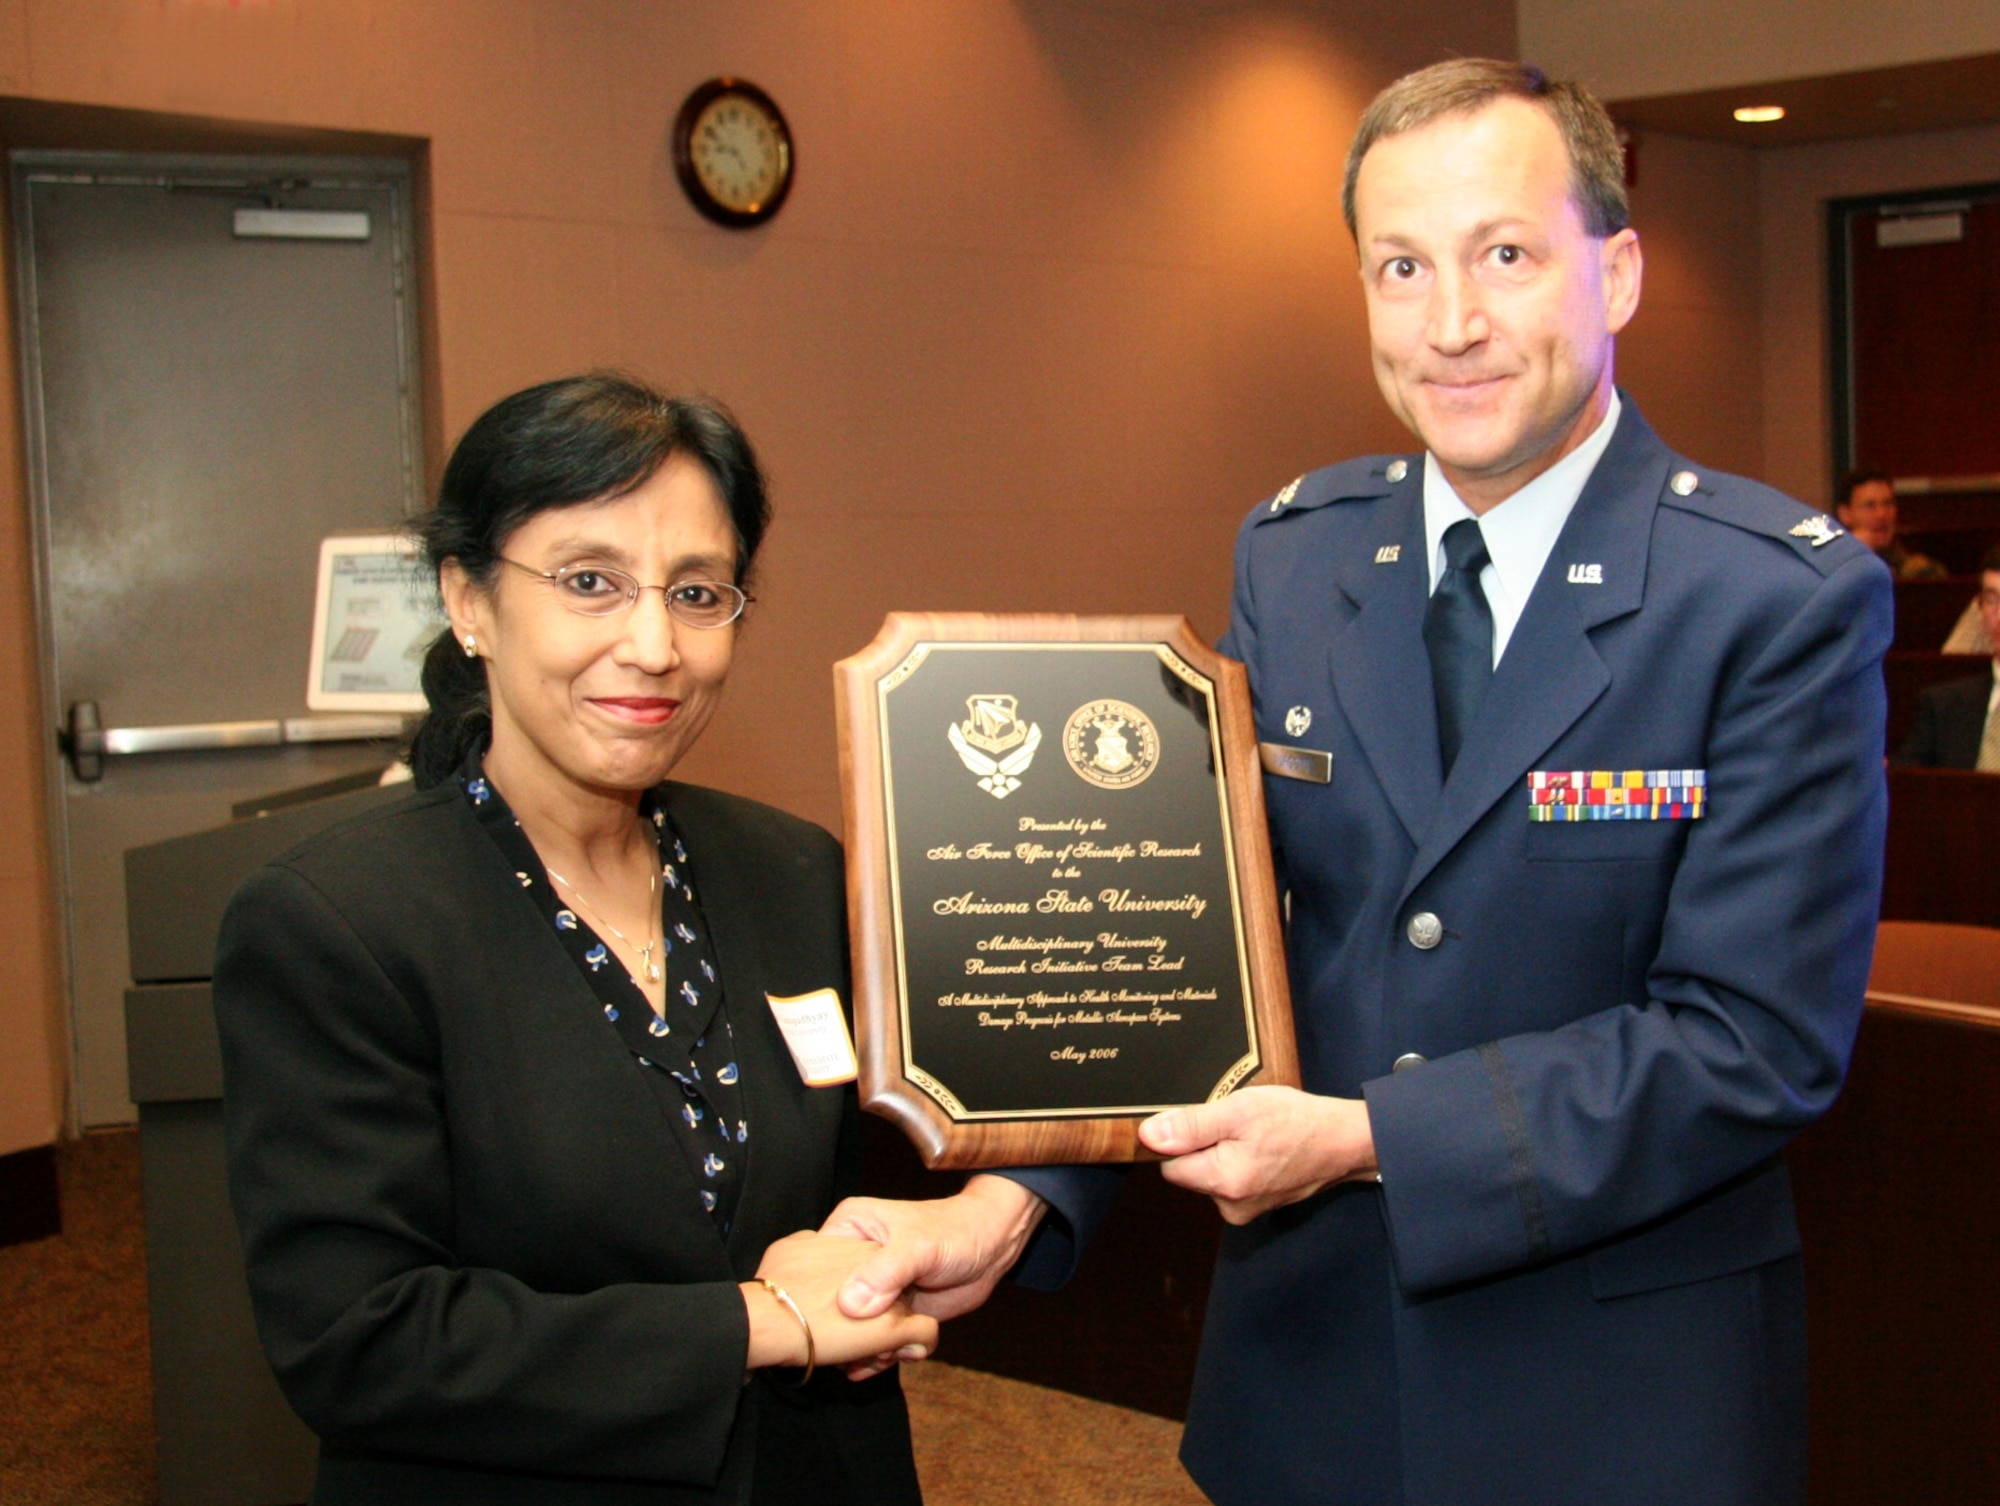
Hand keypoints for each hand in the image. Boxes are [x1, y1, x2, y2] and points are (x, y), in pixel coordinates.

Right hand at [744, 1230, 938, 1371]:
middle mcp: (851, 1259)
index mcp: (847, 1229)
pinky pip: (871, 1341)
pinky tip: (889, 1359)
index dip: (816, 1302)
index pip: (814, 1269)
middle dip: (843, 1334)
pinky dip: (878, 1355)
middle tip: (866, 1350)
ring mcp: (869, 1289)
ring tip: (883, 1357)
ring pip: (849, 1328)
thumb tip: (850, 1305)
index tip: (836, 1327)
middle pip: (827, 1305)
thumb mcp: (919, 1245)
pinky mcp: (887, 1312)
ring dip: (862, 1350)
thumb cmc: (955, 1231)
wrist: (989, 1248)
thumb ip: (886, 1271)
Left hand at [1138, 1085, 1376, 1224]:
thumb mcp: (1239, 1110)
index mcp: (1222, 1182)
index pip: (1169, 1164)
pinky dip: (1241, 1161)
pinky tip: (1263, 1147)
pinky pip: (1232, 1179)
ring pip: (1211, 1174)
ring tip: (1254, 1134)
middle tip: (1236, 1124)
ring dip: (1224, 1151)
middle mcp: (1231, 1206)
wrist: (1345, 1141)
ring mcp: (1246, 1209)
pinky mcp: (1258, 1205)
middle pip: (1190, 1171)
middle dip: (1204, 1145)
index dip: (1181, 1138)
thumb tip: (1148, 1136)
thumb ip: (1191, 1125)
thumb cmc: (1297, 1121)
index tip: (1205, 1120)